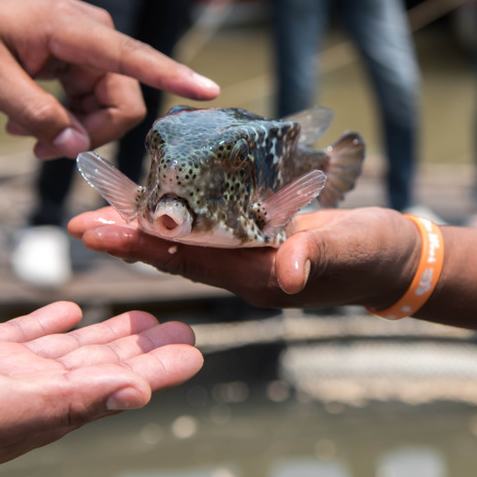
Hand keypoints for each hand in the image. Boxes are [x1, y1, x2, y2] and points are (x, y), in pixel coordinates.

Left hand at [0, 0, 219, 158]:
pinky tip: (30, 118)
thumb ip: (34, 114)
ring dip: (75, 128)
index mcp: (74, 29)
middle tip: (42, 149)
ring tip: (25, 133)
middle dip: (91, 133)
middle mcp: (96, 35)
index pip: (135, 56)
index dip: (174, 76)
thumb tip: (78, 147)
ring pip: (109, 105)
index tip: (209, 89)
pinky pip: (94, 99)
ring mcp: (93, 46)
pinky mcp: (84, 57)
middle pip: (123, 100)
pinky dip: (68, 117)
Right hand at [0, 302, 201, 476]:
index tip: (194, 350)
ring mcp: (6, 371)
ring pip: (72, 348)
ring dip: (108, 333)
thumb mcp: (2, 407)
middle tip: (180, 326)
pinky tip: (69, 310)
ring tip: (141, 316)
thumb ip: (71, 400)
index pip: (119, 382)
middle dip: (144, 346)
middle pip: (104, 362)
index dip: (159, 366)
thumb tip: (138, 393)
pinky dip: (52, 322)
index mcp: (50, 406)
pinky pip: (27, 333)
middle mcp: (35, 389)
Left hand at [68, 207, 420, 310]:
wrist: (395, 259)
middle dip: (129, 238)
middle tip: (80, 221)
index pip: (188, 261)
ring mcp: (252, 258)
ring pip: (189, 243)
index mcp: (258, 277)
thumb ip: (320, 256)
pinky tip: (166, 199)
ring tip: (108, 209)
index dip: (141, 246)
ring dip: (148, 227)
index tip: (96, 232)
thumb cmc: (376, 254)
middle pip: (176, 255)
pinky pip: (213, 230)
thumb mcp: (352, 249)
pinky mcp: (263, 240)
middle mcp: (246, 272)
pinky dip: (183, 215)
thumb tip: (289, 273)